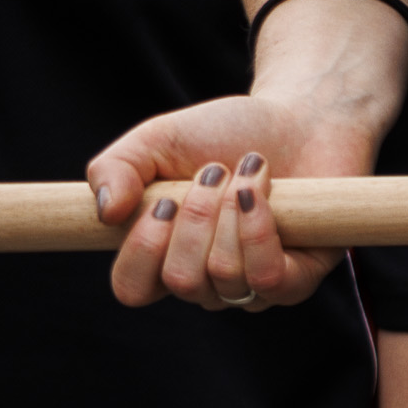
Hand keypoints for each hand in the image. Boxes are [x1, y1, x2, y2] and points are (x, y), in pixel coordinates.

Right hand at [87, 97, 377, 312]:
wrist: (301, 117)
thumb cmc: (226, 134)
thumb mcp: (157, 139)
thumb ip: (113, 169)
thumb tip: (106, 213)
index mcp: (166, 256)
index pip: (132, 290)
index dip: (140, 251)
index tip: (162, 199)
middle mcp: (209, 280)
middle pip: (181, 279)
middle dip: (196, 215)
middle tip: (215, 172)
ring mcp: (255, 285)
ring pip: (224, 276)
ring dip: (231, 212)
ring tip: (246, 172)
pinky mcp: (301, 277)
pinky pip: (268, 279)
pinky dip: (258, 231)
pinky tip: (260, 194)